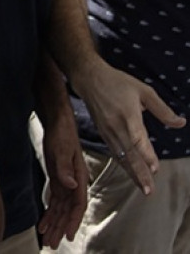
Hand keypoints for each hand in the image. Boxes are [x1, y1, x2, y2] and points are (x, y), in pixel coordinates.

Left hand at [38, 113, 86, 247]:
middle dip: (60, 228)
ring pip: (60, 209)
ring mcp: (66, 183)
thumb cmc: (62, 133)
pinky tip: (43, 224)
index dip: (72, 220)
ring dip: (54, 224)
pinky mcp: (57, 179)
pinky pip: (54, 201)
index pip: (78, 204)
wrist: (58, 122)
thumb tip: (71, 185)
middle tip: (52, 244)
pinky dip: (49, 213)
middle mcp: (74, 184)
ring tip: (47, 240)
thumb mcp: (61, 149)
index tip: (67, 235)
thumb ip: (65, 168)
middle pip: (68, 211)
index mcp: (80, 178)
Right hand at [72, 60, 185, 194]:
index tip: (155, 169)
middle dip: (140, 173)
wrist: (89, 79)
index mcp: (128, 114)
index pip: (138, 138)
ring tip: (144, 188)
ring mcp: (108, 131)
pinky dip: (123, 165)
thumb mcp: (143, 90)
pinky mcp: (103, 133)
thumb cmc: (118, 82)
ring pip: (121, 156)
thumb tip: (180, 123)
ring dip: (133, 173)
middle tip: (150, 190)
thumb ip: (162, 109)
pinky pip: (115, 153)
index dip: (146, 154)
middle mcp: (116, 126)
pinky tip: (131, 174)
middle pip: (129, 154)